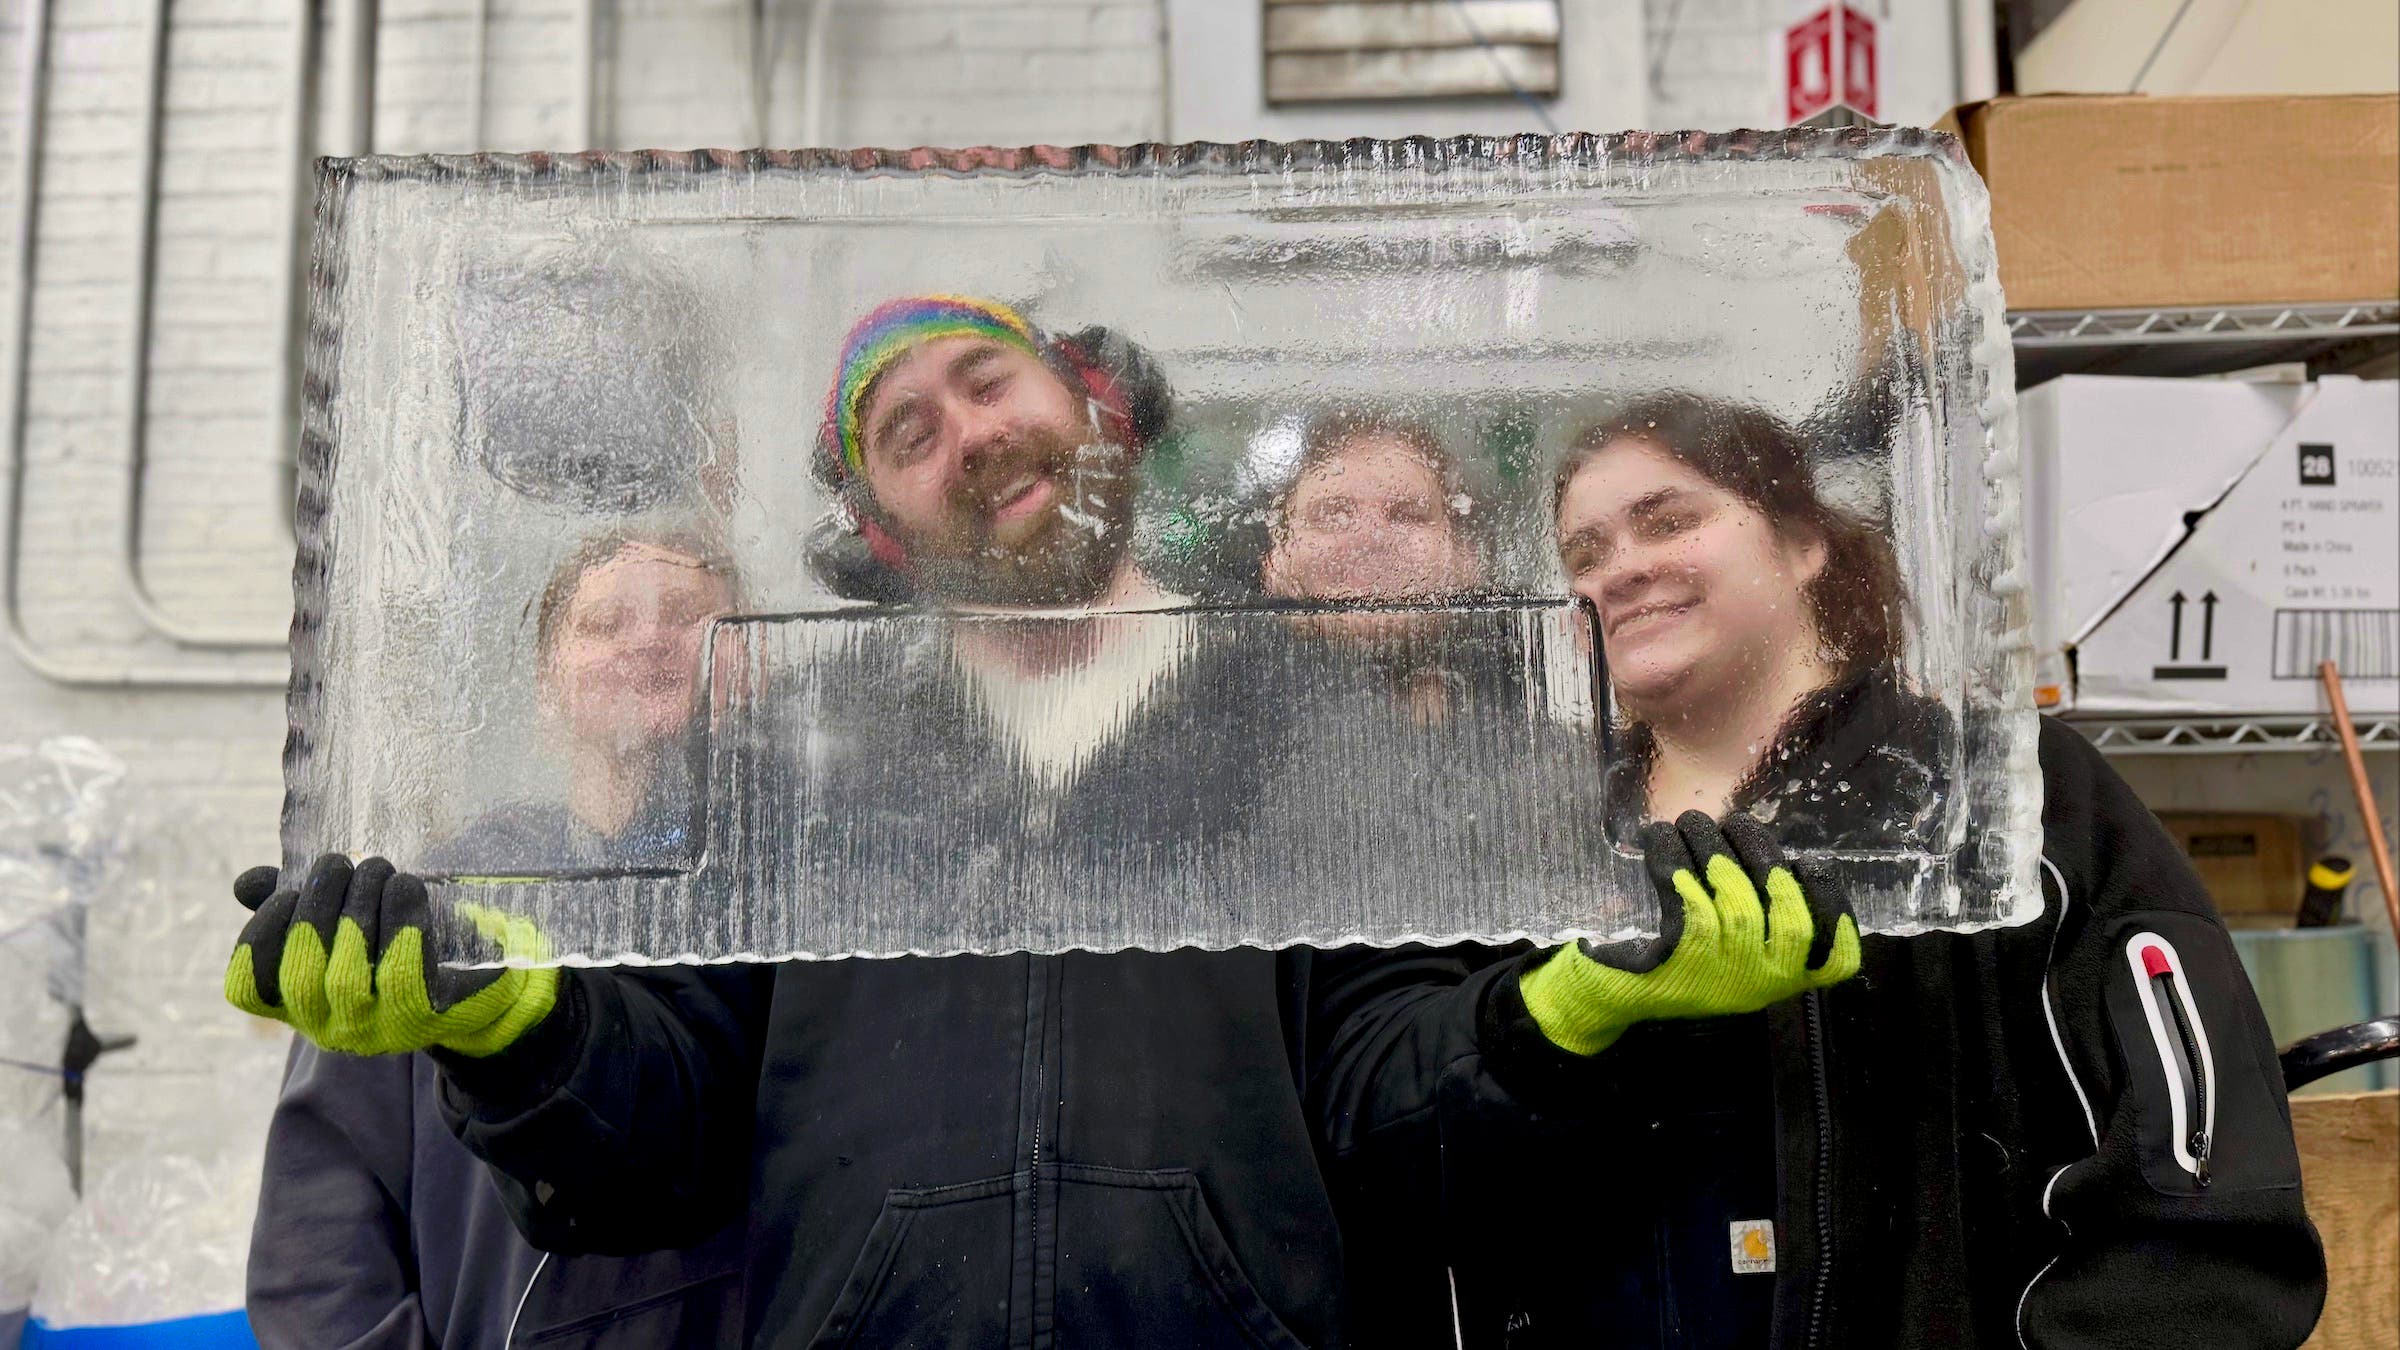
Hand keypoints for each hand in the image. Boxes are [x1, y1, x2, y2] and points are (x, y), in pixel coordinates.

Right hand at [224, 853, 557, 1057]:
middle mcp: (331, 1026)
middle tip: (340, 862)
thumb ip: (293, 904)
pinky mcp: (423, 1019)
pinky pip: (401, 975)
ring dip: (358, 908)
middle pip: (301, 974)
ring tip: (377, 868)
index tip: (288, 892)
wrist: (480, 982)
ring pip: (347, 975)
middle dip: (317, 906)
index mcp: (300, 1003)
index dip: (258, 936)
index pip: (248, 988)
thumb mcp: (343, 921)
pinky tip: (406, 888)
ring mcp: (376, 1029)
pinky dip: (399, 921)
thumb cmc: (400, 944)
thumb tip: (248, 883)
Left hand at [1522, 811, 1861, 1054]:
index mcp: (1784, 982)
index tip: (1811, 865)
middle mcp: (1762, 983)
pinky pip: (1685, 897)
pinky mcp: (1679, 959)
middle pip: (1786, 912)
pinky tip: (1660, 838)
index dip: (1834, 908)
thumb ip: (1764, 920)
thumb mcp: (1734, 956)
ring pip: (1733, 896)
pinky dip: (1672, 858)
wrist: (1612, 997)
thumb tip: (1770, 854)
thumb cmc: (1680, 967)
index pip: (1836, 959)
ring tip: (1693, 820)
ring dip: (1711, 845)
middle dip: (1762, 855)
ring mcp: (1725, 974)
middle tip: (1737, 822)